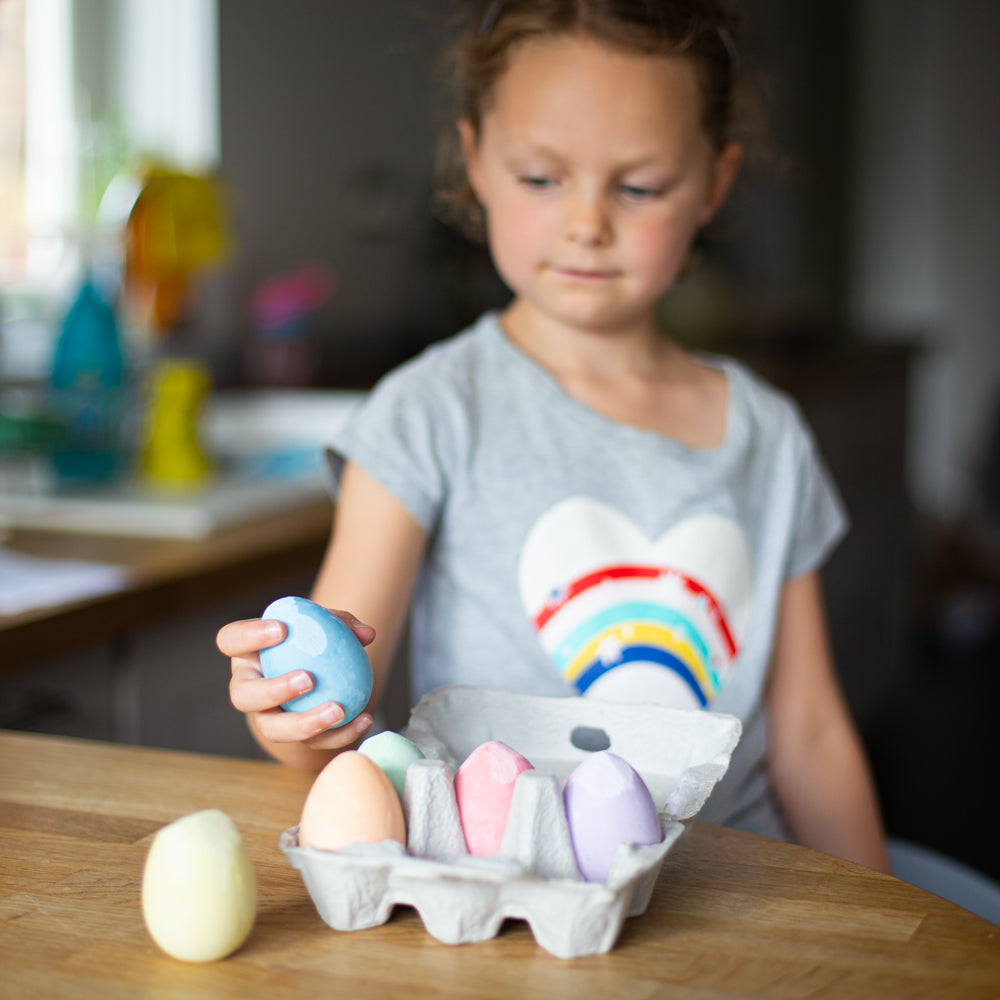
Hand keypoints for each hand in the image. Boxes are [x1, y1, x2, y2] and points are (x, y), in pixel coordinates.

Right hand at [217, 612, 375, 752]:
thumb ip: (341, 624)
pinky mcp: (293, 738)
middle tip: (308, 680)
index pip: (231, 639)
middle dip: (272, 690)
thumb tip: (367, 634)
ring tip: (338, 710)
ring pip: (273, 729)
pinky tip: (364, 720)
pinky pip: (312, 742)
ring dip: (305, 723)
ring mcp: (266, 716)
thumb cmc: (313, 643)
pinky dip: (340, 733)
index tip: (282, 629)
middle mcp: (248, 687)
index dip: (249, 635)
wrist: (319, 678)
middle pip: (242, 696)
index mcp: (247, 652)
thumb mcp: (323, 626)